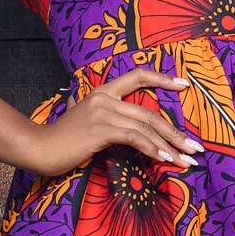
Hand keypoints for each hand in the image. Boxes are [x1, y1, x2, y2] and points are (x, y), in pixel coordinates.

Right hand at [20, 66, 202, 177]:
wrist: (38, 148)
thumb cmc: (63, 141)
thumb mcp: (88, 123)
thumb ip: (108, 120)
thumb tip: (134, 133)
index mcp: (103, 92)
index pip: (137, 76)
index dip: (162, 79)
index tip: (184, 84)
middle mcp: (104, 97)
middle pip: (150, 111)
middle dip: (176, 132)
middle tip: (196, 147)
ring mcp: (102, 112)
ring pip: (146, 126)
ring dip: (170, 145)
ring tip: (186, 160)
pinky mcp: (100, 129)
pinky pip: (135, 137)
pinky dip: (153, 149)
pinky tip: (165, 159)